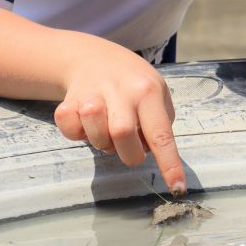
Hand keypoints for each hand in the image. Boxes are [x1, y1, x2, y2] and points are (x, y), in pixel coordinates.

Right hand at [53, 45, 185, 194]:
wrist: (92, 57)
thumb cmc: (132, 83)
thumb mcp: (157, 93)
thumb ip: (159, 123)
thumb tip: (150, 152)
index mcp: (148, 91)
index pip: (162, 133)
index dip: (169, 163)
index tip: (177, 187)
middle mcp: (121, 90)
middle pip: (123, 134)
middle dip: (128, 153)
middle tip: (129, 146)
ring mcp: (92, 93)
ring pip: (95, 134)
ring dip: (102, 142)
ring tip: (106, 129)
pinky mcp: (68, 100)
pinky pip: (70, 131)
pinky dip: (77, 134)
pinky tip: (85, 122)